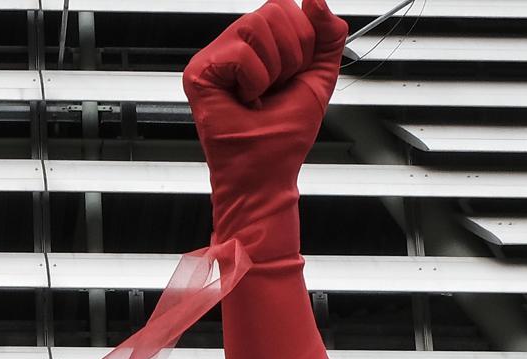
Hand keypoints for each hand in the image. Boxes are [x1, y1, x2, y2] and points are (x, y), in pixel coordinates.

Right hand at [183, 0, 344, 257]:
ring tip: (259, 95)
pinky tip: (244, 99)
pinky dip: (254, 80)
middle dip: (291, 54)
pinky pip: (240, 53)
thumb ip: (327, 35)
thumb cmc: (283, 136)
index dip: (302, 39)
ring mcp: (213, 57)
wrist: (265, 174)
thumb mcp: (318, 76)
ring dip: (272, 69)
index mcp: (258, 45)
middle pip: (273, 10)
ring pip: (256, 26)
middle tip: (276, 88)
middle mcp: (232, 45)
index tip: (292, 76)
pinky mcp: (199, 72)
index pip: (284, 7)